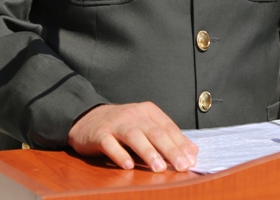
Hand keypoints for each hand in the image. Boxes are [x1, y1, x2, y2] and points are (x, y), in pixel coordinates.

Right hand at [67, 102, 197, 172]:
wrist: (87, 118)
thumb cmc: (122, 125)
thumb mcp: (145, 126)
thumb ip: (168, 137)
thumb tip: (193, 152)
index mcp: (147, 111)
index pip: (168, 127)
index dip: (181, 144)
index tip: (191, 160)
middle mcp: (133, 114)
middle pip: (155, 132)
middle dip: (170, 150)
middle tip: (181, 166)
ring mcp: (115, 123)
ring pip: (135, 136)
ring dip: (148, 152)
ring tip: (159, 168)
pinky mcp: (99, 133)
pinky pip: (110, 144)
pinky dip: (120, 155)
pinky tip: (128, 166)